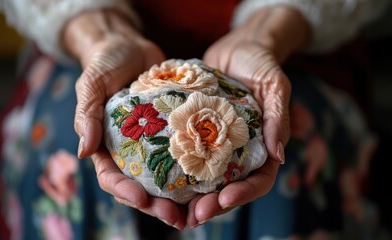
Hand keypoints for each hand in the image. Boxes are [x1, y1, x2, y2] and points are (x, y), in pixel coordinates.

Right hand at [63, 10, 185, 228]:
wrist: (129, 46)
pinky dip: (193, 171)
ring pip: (163, 179)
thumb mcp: (91, 84)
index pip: (111, 177)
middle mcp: (129, 150)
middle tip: (177, 217)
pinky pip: (181, 156)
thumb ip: (87, 115)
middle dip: (156, 205)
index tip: (142, 199)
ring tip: (197, 211)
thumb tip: (83, 152)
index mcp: (105, 145)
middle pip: (140, 187)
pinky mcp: (171, 133)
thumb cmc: (105, 63)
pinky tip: (211, 181)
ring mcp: (151, 144)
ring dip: (177, 198)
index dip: (125, 192)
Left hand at [186, 7, 309, 226]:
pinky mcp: (198, 133)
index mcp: (264, 146)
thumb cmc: (261, 63)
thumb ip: (278, 118)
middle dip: (213, 205)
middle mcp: (240, 151)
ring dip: (191, 197)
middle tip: (193, 216)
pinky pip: (188, 155)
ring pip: (206, 178)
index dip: (244, 194)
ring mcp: (218, 144)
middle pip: (229, 187)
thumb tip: (279, 156)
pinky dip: (177, 170)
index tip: (224, 200)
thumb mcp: (275, 85)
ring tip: (171, 209)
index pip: (259, 179)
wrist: (237, 47)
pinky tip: (159, 178)